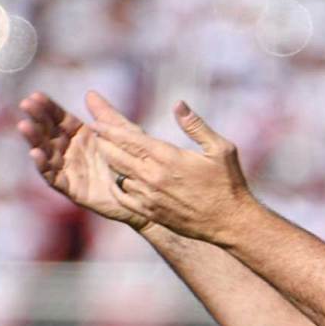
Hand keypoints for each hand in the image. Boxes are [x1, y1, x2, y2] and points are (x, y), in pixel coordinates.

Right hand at [16, 91, 150, 230]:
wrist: (144, 192)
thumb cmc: (133, 161)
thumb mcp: (122, 134)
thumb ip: (106, 116)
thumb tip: (90, 94)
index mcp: (81, 136)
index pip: (59, 119)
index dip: (48, 108)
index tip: (36, 96)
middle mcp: (71, 152)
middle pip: (48, 133)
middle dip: (36, 119)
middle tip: (25, 105)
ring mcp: (69, 170)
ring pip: (46, 153)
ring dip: (34, 140)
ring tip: (25, 126)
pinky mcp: (72, 189)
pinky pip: (53, 178)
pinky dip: (43, 166)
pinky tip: (35, 153)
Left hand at [87, 95, 255, 245]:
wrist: (230, 222)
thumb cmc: (228, 183)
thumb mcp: (220, 148)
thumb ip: (196, 125)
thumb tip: (178, 104)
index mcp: (168, 158)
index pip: (129, 139)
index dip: (109, 130)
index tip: (95, 122)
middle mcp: (154, 177)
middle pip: (116, 156)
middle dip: (103, 143)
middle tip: (94, 133)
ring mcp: (150, 197)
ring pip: (119, 176)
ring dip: (110, 164)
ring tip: (105, 152)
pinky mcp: (151, 212)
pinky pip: (124, 197)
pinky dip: (117, 186)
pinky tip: (118, 180)